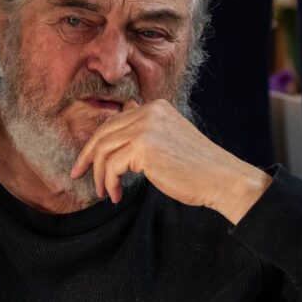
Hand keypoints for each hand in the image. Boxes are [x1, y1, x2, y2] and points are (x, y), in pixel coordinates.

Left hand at [70, 99, 272, 223]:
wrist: (221, 179)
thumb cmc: (196, 166)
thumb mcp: (168, 138)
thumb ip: (145, 130)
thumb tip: (121, 119)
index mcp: (155, 107)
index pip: (114, 122)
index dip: (97, 143)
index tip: (87, 163)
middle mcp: (149, 112)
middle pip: (104, 133)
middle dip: (88, 157)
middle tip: (79, 174)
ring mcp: (146, 128)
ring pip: (104, 150)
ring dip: (100, 175)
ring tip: (105, 192)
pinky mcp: (143, 148)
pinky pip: (112, 166)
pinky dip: (110, 183)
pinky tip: (116, 195)